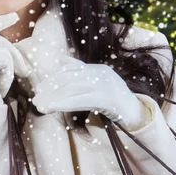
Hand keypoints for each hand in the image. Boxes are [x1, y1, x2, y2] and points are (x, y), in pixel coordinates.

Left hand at [32, 55, 150, 130]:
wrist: (139, 114)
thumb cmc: (116, 101)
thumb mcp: (98, 84)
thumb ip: (81, 72)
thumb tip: (61, 60)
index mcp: (97, 70)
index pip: (70, 71)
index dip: (53, 79)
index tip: (40, 89)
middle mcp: (101, 74)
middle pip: (70, 79)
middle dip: (51, 89)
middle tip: (36, 100)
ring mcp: (106, 85)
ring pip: (74, 89)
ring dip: (54, 98)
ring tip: (40, 107)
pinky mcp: (108, 99)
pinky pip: (82, 100)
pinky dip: (64, 104)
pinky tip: (52, 109)